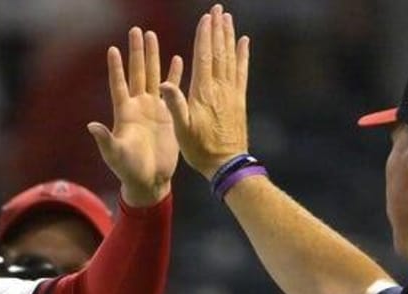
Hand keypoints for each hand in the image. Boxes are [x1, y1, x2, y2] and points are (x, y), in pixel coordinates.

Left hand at [87, 26, 181, 206]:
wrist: (149, 180)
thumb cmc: (128, 170)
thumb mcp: (114, 155)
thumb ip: (105, 140)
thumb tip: (91, 126)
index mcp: (123, 113)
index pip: (118, 84)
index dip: (116, 68)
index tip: (112, 49)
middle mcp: (138, 106)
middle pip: (137, 72)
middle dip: (136, 52)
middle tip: (137, 30)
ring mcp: (153, 108)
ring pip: (154, 76)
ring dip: (154, 56)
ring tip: (153, 35)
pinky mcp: (168, 114)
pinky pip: (172, 90)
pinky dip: (175, 75)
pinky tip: (178, 58)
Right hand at [160, 4, 251, 179]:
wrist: (226, 163)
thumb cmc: (200, 149)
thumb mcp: (181, 129)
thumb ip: (174, 104)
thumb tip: (164, 83)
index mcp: (203, 92)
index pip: (204, 57)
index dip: (205, 36)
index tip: (206, 17)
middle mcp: (219, 88)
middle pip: (218, 52)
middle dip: (218, 29)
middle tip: (218, 9)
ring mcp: (231, 92)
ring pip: (230, 57)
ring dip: (228, 36)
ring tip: (228, 18)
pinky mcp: (239, 99)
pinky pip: (242, 72)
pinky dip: (243, 55)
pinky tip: (244, 42)